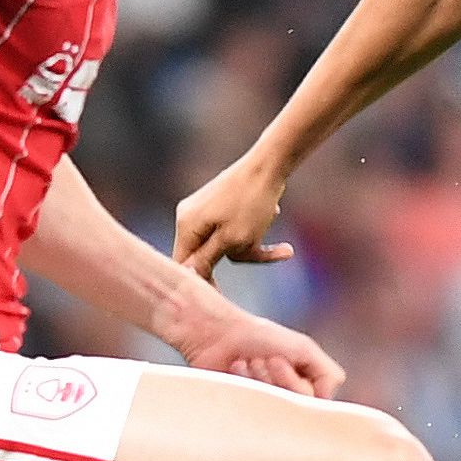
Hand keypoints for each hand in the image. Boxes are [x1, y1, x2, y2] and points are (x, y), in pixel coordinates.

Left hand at [168, 283, 343, 399]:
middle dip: (276, 378)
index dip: (294, 383)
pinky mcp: (242, 411)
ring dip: (258, 379)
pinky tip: (236, 368)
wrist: (220, 335)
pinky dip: (243, 383)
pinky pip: (249, 409)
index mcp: (306, 388)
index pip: (313, 405)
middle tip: (265, 358)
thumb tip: (327, 403)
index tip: (278, 357)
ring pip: (270, 408)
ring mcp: (264, 407)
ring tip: (248, 361)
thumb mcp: (304, 348)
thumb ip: (328, 374)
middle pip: (291, 407)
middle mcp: (287, 401)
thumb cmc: (261, 337)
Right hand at [171, 151, 295, 275]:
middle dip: (236, 256)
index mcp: (186, 226)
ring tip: (275, 233)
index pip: (184, 266)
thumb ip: (207, 260)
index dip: (202, 283)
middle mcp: (190, 217)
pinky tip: (276, 216)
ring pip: (226, 243)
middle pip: (206, 255)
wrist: (269, 163)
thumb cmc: (251, 203)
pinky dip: (254, 232)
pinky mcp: (221, 204)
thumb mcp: (231, 240)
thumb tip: (188, 276)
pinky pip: (234, 229)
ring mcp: (205, 209)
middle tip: (259, 251)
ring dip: (252, 244)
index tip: (222, 297)